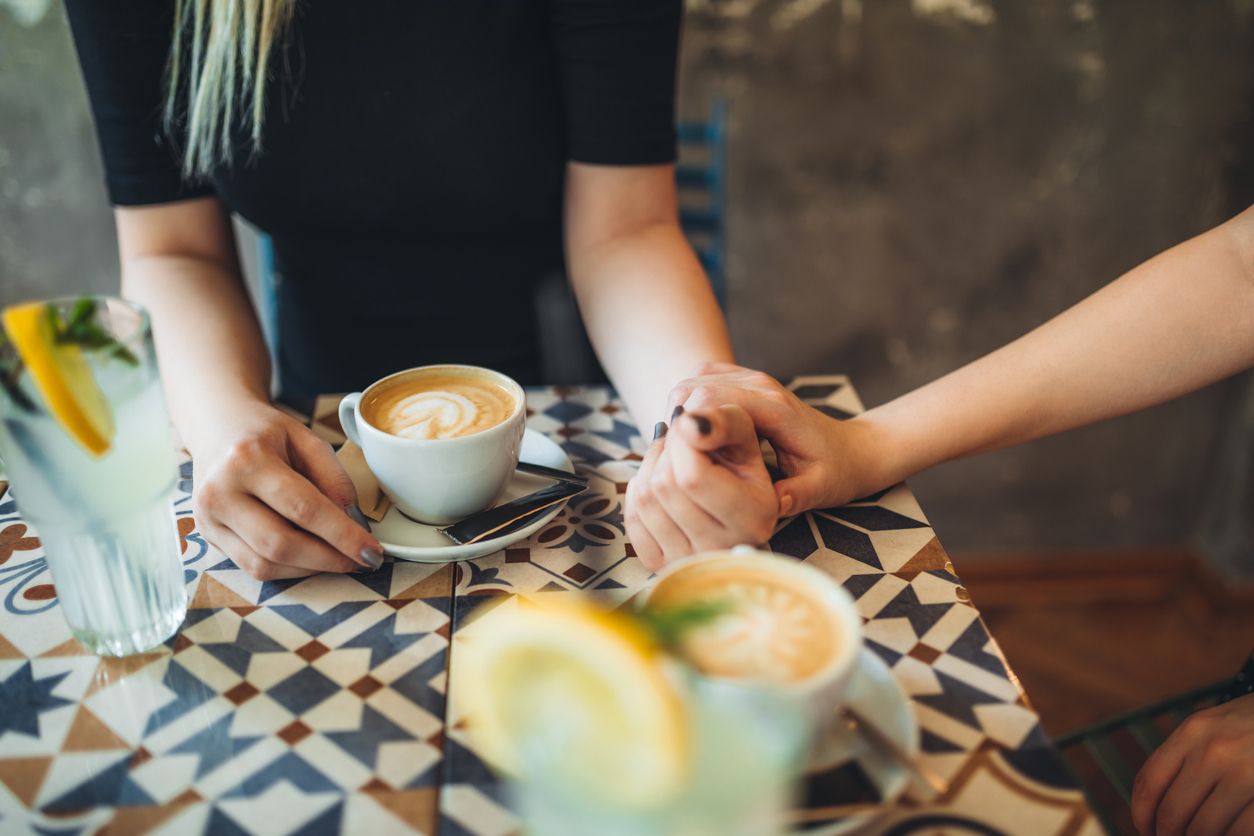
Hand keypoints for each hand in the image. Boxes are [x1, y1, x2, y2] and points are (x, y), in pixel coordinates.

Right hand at [190, 400, 383, 580]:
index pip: (303, 508)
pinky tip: (310, 557)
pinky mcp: (207, 536)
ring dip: (310, 569)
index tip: (372, 552)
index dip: (343, 535)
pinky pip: (252, 567)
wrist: (216, 426)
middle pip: (281, 544)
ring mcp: (208, 518)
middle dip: (329, 559)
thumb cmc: (265, 432)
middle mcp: (220, 492)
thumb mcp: (307, 439)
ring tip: (338, 559)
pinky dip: (288, 569)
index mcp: (247, 459)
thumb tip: (354, 522)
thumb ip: (334, 478)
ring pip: (264, 564)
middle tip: (361, 561)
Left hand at [625, 404, 778, 570]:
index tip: (687, 424)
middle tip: (677, 438)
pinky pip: (634, 521)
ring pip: (646, 500)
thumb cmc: (740, 467)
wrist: (733, 506)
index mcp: (752, 518)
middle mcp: (723, 548)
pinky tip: (656, 480)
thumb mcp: (745, 439)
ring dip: (649, 466)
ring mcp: (691, 562)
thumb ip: (723, 422)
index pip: (692, 475)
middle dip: (664, 450)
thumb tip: (687, 422)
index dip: (680, 440)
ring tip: (669, 455)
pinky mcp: (663, 566)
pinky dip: (637, 492)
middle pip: (664, 486)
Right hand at [669, 363, 892, 514]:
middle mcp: (758, 384)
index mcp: (775, 407)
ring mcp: (746, 378)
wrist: (851, 450)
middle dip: (678, 427)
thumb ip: (796, 495)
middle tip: (677, 467)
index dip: (689, 427)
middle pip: (693, 390)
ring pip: (689, 385)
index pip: (714, 402)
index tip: (676, 459)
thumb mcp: (821, 489)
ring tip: (683, 457)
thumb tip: (766, 504)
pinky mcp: (737, 382)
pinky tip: (691, 441)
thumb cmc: (835, 471)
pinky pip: (695, 387)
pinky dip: (686, 411)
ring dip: (678, 418)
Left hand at [1132, 692, 1253, 834]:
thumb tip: (1155, 805)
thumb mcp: (1214, 727)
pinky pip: (1240, 831)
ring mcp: (1246, 773)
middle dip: (1170, 835)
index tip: (1146, 828)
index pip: (1149, 782)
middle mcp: (1215, 751)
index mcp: (1193, 732)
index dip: (1142, 814)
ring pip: (1205, 828)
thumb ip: (1185, 756)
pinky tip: (1230, 834)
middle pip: (1173, 812)